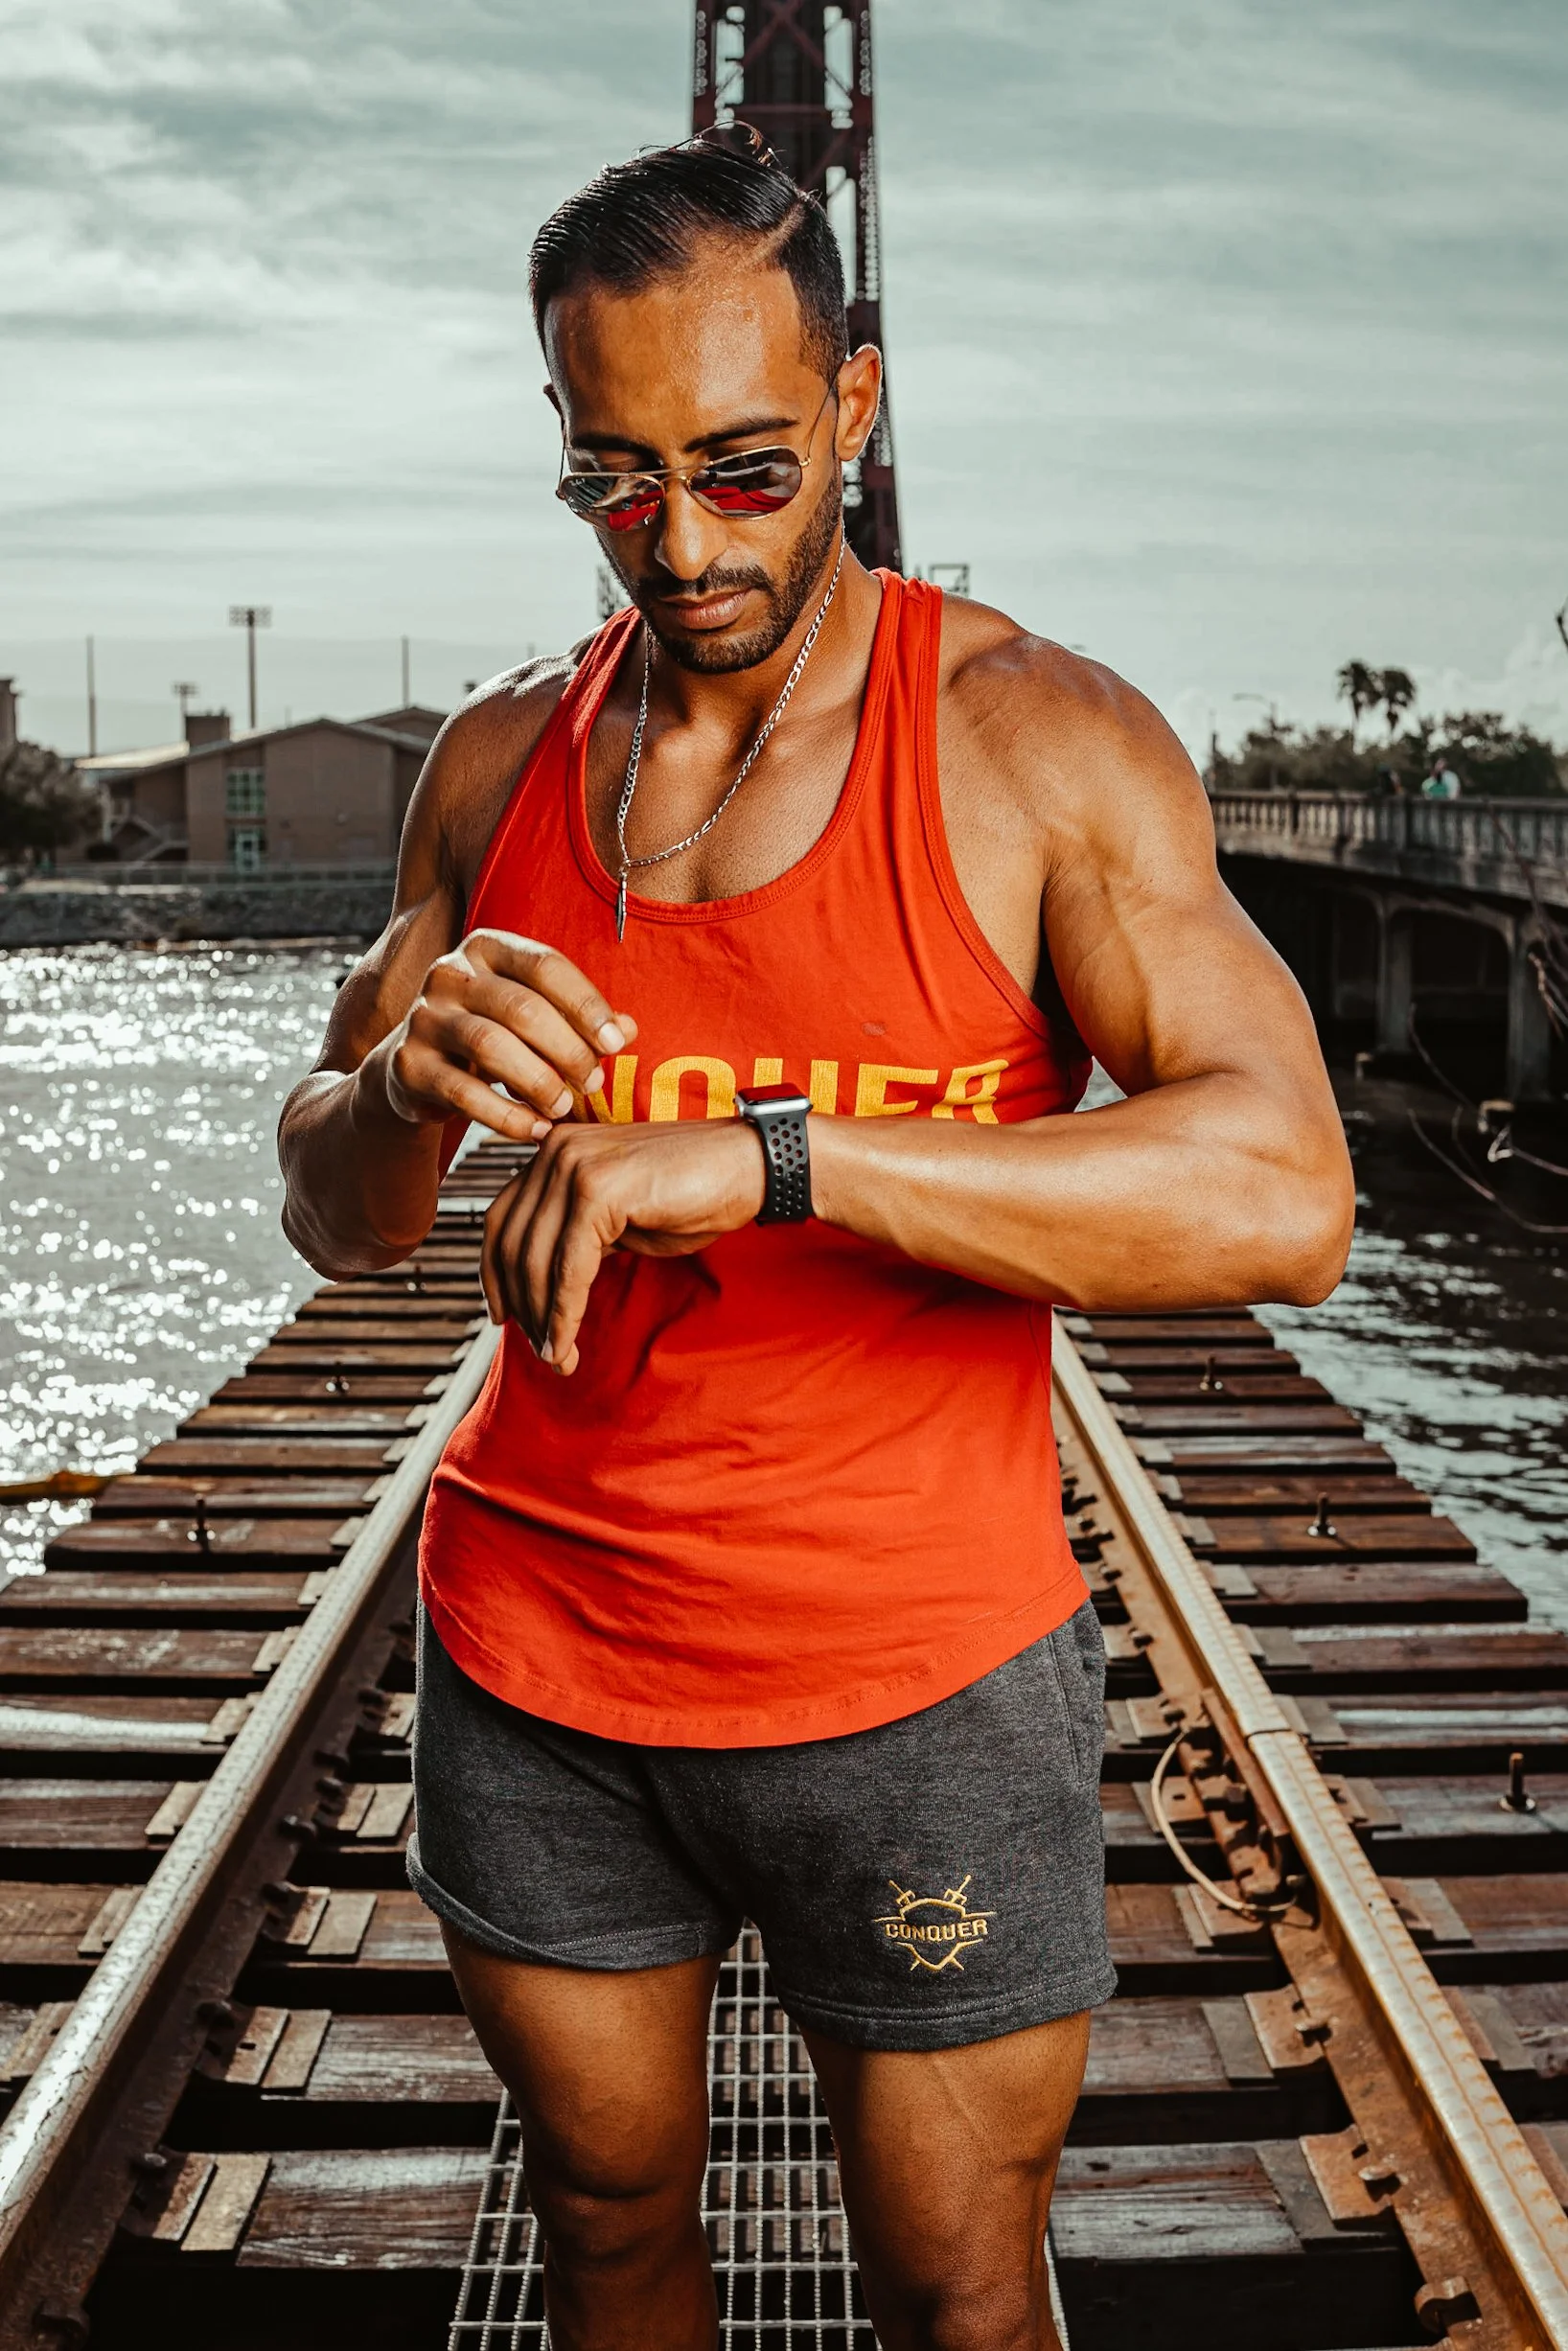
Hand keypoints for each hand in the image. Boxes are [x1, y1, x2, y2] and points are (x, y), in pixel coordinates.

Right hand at [370, 931, 635, 1141]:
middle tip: (593, 1083)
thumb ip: (578, 1019)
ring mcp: (423, 1018)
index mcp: (487, 948)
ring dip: (538, 1082)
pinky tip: (535, 1130)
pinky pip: (463, 1093)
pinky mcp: (407, 1065)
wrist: (415, 1069)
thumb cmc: (491, 1035)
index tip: (617, 1043)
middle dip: (567, 1049)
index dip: (586, 1005)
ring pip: (490, 1045)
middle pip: (521, 1008)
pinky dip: (507, 1116)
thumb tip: (629, 1029)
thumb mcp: (534, 1018)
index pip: (545, 965)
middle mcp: (450, 974)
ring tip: (563, 1107)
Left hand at [481, 1120, 767, 1372]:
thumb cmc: (692, 1193)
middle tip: (540, 1349)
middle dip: (522, 1305)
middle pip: (512, 1243)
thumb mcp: (618, 1217)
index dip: (493, 1273)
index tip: (501, 1315)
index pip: (500, 1217)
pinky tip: (567, 1345)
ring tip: (557, 1358)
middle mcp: (555, 1150)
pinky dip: (563, 1315)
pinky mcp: (598, 1190)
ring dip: (543, 1320)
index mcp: (554, 1150)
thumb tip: (538, 1287)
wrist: (749, 1166)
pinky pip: (569, 1269)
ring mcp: (574, 1165)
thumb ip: (576, 1236)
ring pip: (537, 1261)